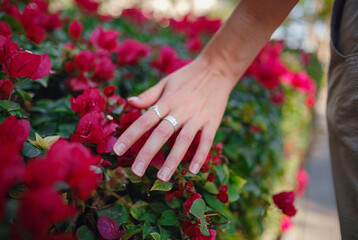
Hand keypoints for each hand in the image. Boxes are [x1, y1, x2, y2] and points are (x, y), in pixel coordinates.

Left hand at [113, 56, 236, 181]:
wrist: (217, 68)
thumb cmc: (188, 76)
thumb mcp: (166, 82)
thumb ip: (149, 95)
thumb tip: (130, 102)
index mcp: (166, 101)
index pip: (144, 120)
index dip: (130, 135)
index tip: (117, 150)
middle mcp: (180, 111)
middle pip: (161, 134)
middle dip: (147, 153)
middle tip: (135, 172)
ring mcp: (197, 118)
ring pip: (183, 141)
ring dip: (173, 160)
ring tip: (162, 177)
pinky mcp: (212, 122)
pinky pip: (206, 142)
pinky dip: (200, 156)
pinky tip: (193, 171)